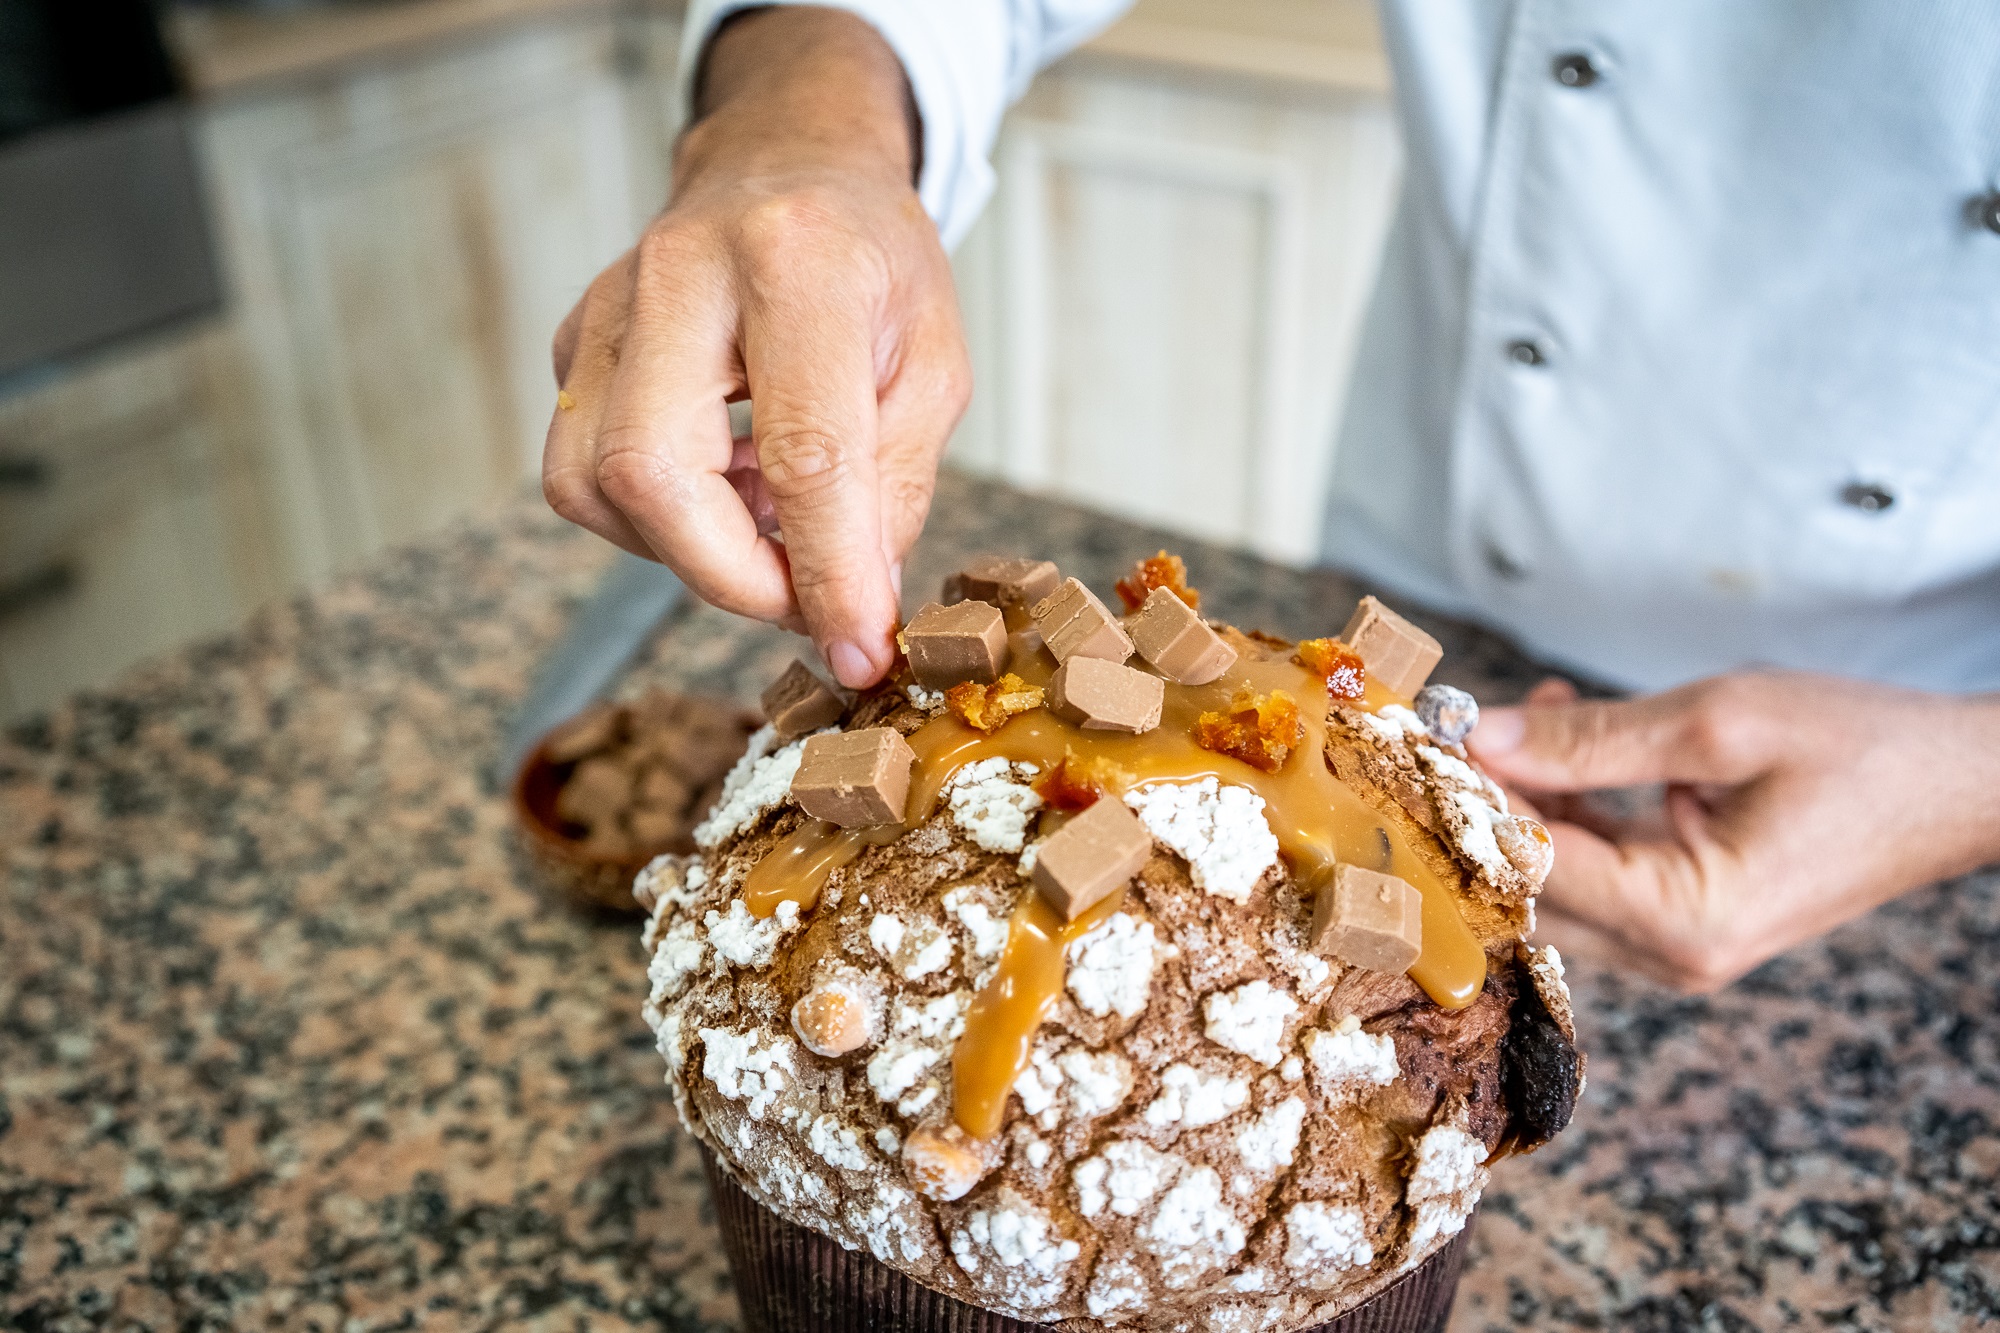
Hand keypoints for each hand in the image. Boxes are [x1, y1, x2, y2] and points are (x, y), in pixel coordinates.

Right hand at [542, 9, 970, 687]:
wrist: (787, 163)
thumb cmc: (869, 263)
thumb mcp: (932, 368)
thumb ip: (893, 490)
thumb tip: (850, 609)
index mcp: (797, 261)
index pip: (802, 450)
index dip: (827, 571)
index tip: (859, 646)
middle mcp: (681, 273)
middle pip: (653, 473)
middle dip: (733, 577)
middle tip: (807, 599)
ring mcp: (607, 306)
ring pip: (594, 486)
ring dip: (689, 547)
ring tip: (769, 521)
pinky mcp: (571, 345)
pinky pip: (582, 473)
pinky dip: (656, 516)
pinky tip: (723, 486)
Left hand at [1466, 671, 1999, 990]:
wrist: (1960, 784)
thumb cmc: (1862, 750)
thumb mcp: (1718, 723)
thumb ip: (1590, 740)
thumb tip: (1483, 740)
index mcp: (1685, 920)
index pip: (1533, 867)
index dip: (1469, 803)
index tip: (1423, 741)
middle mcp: (1674, 953)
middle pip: (1530, 889)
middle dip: (1486, 805)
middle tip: (1458, 722)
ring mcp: (1678, 945)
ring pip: (1555, 880)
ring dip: (1528, 798)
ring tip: (1534, 708)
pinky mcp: (1684, 918)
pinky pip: (1598, 869)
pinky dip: (1571, 806)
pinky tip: (1571, 733)